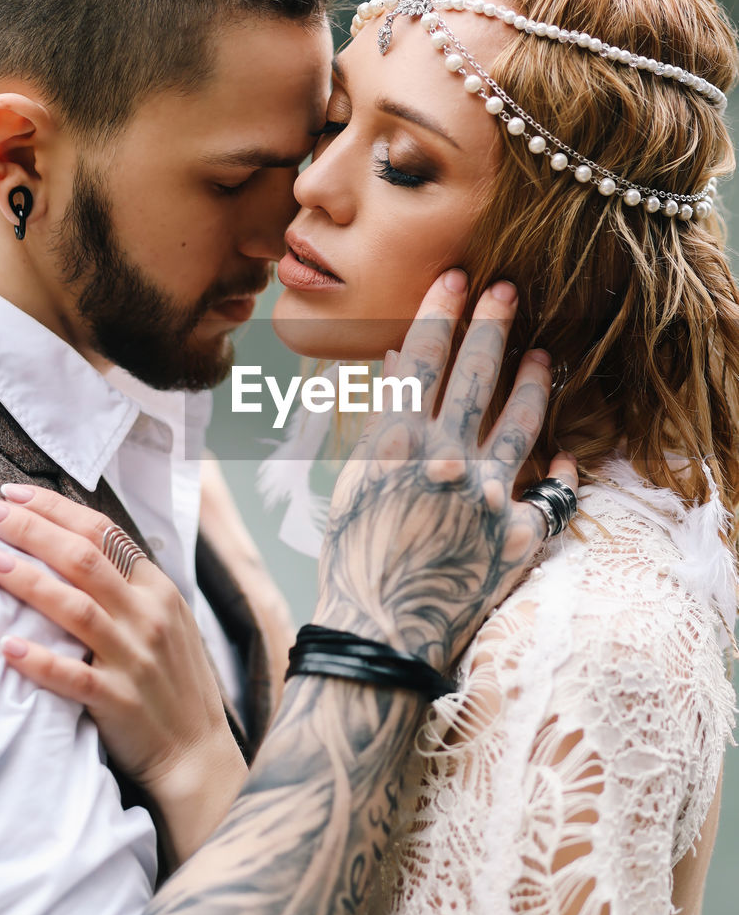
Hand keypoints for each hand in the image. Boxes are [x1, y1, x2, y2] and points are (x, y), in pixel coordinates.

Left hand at [0, 490, 246, 859]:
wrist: (196, 751)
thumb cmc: (171, 680)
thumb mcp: (164, 618)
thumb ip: (127, 584)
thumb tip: (73, 544)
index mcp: (157, 589)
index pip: (102, 533)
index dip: (55, 509)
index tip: (12, 494)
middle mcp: (148, 615)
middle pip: (83, 558)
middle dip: (31, 529)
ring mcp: (134, 657)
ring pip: (75, 607)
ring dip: (27, 581)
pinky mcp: (118, 700)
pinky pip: (73, 675)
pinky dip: (40, 659)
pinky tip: (8, 645)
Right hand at [316, 271, 576, 671]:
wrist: (381, 636)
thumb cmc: (353, 560)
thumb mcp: (351, 483)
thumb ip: (380, 424)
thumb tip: (396, 365)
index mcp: (396, 445)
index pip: (422, 359)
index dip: (440, 314)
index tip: (455, 278)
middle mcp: (447, 460)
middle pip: (476, 376)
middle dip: (492, 324)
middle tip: (508, 287)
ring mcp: (488, 496)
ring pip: (520, 422)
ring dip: (533, 381)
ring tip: (543, 353)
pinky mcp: (518, 536)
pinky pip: (549, 494)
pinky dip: (557, 471)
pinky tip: (562, 451)